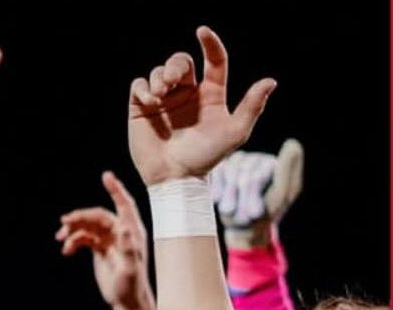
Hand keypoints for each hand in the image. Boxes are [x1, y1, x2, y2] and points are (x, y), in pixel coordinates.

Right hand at [56, 171, 150, 309]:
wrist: (125, 300)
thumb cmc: (131, 285)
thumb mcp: (130, 269)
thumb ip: (128, 249)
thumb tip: (124, 229)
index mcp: (131, 232)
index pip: (124, 205)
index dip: (115, 190)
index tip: (106, 176)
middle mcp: (120, 232)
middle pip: (97, 216)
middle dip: (80, 217)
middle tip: (64, 222)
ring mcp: (109, 239)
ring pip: (87, 226)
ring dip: (73, 230)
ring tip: (60, 239)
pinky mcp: (100, 248)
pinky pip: (83, 238)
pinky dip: (73, 242)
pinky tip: (66, 251)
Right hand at [128, 26, 275, 185]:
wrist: (174, 178)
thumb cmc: (206, 158)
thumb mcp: (235, 133)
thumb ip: (252, 107)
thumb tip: (270, 81)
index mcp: (211, 94)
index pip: (214, 61)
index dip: (210, 43)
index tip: (202, 31)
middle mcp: (187, 94)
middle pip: (180, 62)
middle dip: (174, 65)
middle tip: (171, 82)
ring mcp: (163, 101)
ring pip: (158, 71)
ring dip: (158, 77)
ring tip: (159, 96)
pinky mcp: (141, 109)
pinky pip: (139, 85)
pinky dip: (143, 88)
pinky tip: (150, 101)